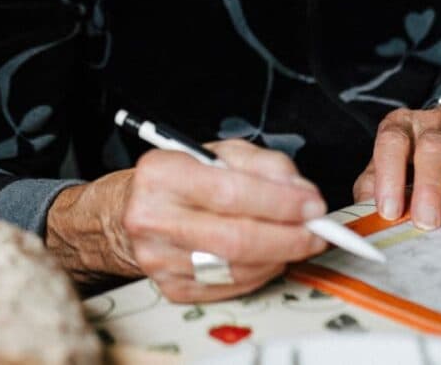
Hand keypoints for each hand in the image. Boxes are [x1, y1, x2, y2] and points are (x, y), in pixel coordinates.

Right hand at [46, 139, 327, 301]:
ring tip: (295, 241)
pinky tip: (268, 257)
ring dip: (278, 257)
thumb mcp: (214, 152)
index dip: (280, 201)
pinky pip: (228, 287)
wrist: (125, 212)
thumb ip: (261, 163)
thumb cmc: (174, 179)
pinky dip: (258, 274)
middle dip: (288, 236)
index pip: (230, 191)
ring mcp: (159, 258)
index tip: (311, 204)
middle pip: (235, 237)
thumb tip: (300, 190)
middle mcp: (154, 217)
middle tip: (315, 231)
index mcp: (162, 173)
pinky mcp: (169, 287)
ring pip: (236, 267)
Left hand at [352, 103, 440, 229]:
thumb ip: (373, 185)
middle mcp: (434, 122)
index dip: (389, 176)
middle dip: (430, 186)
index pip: (391, 143)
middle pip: (432, 147)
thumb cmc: (414, 154)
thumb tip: (365, 214)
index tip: (390, 211)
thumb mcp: (387, 163)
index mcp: (401, 126)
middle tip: (427, 221)